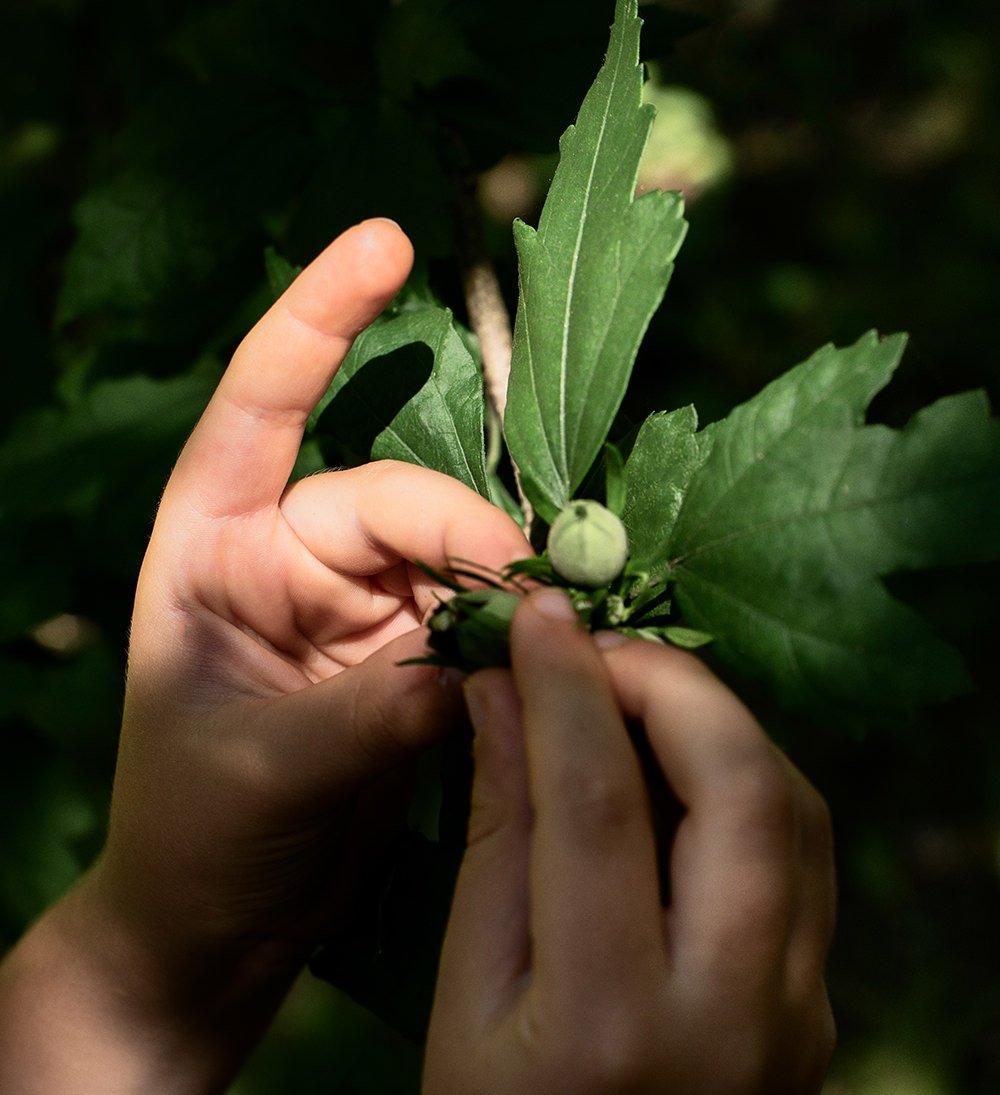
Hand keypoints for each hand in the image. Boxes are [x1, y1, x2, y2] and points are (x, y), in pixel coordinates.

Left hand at [0, 220, 527, 1093]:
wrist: (218, 920)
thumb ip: (371, 713)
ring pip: (450, 558)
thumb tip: (488, 668)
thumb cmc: (196, 836)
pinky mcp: (407, 654)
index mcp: (214, 549)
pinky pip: (473, 618)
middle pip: (395, 501)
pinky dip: (514, 633)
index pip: (261, 406)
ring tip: (557, 637)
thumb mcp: (263, 772)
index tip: (385, 241)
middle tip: (536, 598)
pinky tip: (553, 655)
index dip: (318, 318)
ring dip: (503, 590)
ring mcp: (355, 603)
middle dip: (468, 541)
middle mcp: (286, 555)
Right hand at [424, 589, 835, 1094]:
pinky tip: (675, 766)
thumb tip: (501, 693)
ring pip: (792, 806)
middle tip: (592, 650)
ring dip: (712, 721)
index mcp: (613, 1024)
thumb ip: (495, 836)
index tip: (536, 613)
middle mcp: (735, 1014)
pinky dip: (740, 777)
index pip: (598, 806)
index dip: (565, 689)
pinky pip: (799, 851)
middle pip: (741, 789)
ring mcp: (798, 1011)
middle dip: (669, 683)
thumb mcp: (467, 998)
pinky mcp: (816, 1001)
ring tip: (625, 697)